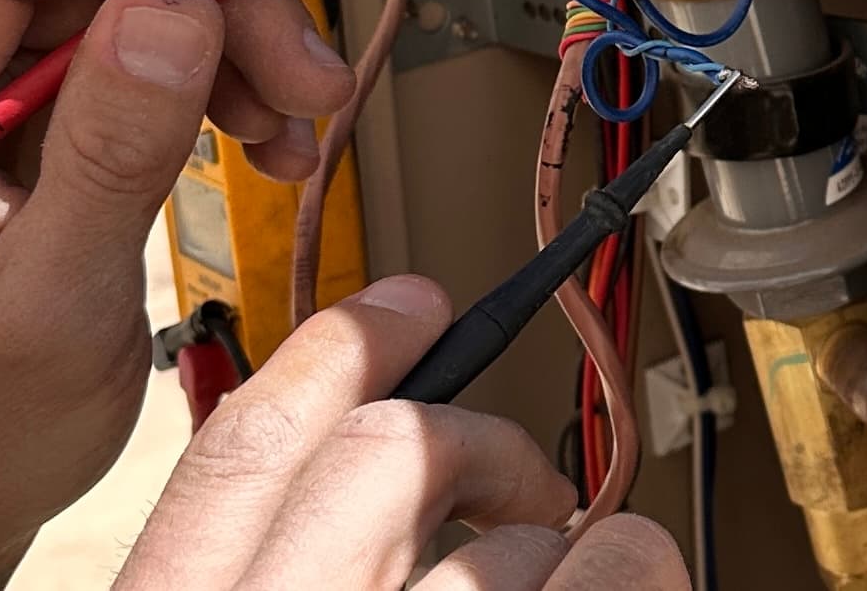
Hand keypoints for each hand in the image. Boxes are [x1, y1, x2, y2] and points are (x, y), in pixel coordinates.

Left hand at [0, 0, 356, 590]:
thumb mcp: (46, 314)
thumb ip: (108, 160)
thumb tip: (172, 14)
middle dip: (215, 0)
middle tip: (302, 67)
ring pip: (131, 5)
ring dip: (234, 43)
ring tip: (298, 114)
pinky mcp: (43, 128)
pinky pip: (148, 59)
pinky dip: (223, 83)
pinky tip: (267, 134)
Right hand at [117, 275, 689, 589]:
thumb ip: (260, 570)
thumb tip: (348, 504)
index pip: (240, 451)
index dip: (333, 353)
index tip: (401, 303)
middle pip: (387, 455)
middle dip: (469, 442)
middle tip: (521, 490)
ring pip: (512, 537)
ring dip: (550, 559)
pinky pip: (607, 572)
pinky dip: (626, 569)